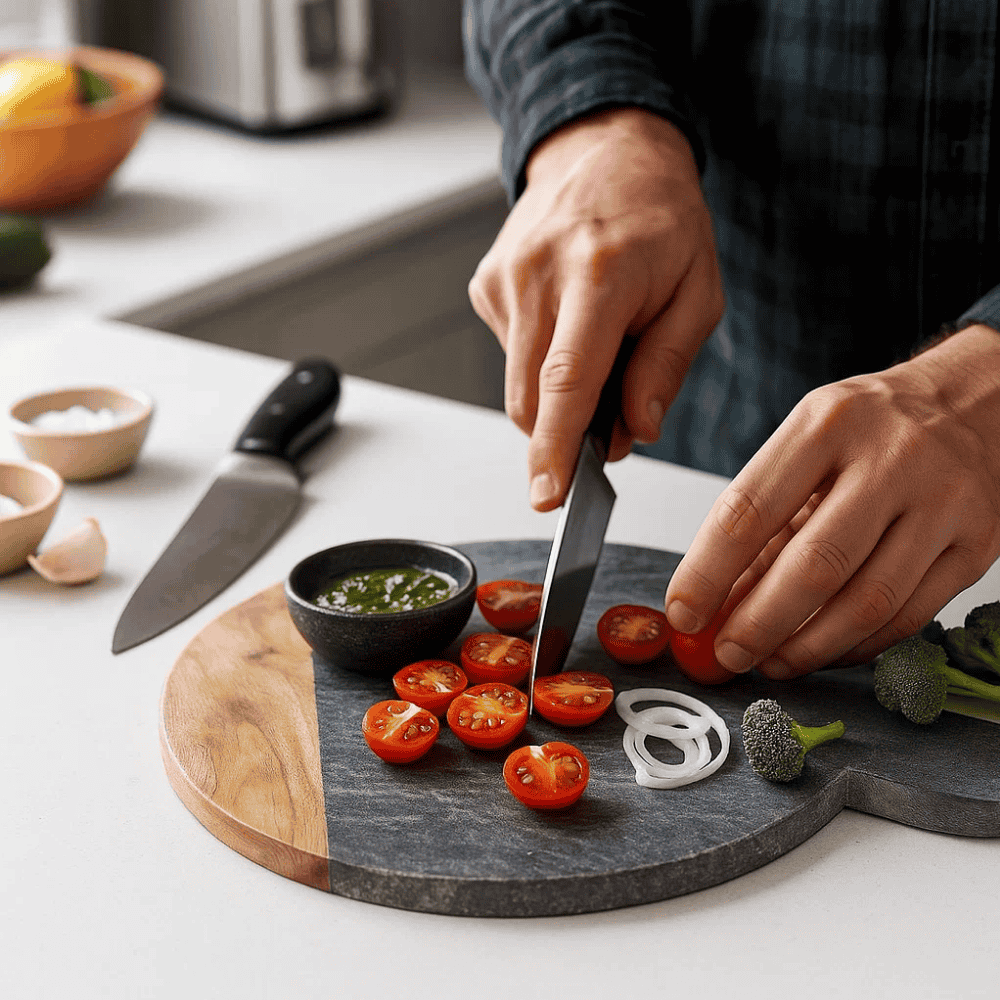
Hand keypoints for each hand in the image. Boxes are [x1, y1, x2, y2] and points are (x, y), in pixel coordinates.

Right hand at [468, 108, 723, 510]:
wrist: (605, 151)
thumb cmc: (660, 220)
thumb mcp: (697, 291)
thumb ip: (666, 366)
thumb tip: (635, 430)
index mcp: (599, 274)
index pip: (568, 379)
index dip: (555, 445)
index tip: (547, 495)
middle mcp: (539, 275)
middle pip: (531, 396)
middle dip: (564, 433)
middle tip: (612, 417)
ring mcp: (505, 279)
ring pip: (519, 384)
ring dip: (557, 395)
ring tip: (599, 346)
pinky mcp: (487, 285)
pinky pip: (512, 355)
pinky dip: (542, 362)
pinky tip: (569, 320)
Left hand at [664, 323, 999, 677]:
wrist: (974, 402)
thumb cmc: (873, 427)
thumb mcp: (805, 446)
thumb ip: (763, 522)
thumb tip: (714, 601)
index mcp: (826, 424)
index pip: (750, 509)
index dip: (708, 572)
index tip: (683, 613)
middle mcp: (890, 459)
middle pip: (814, 564)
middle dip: (759, 623)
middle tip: (726, 653)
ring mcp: (942, 503)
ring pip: (867, 602)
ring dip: (807, 647)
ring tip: (770, 662)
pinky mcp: (977, 545)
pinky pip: (908, 616)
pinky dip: (856, 646)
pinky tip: (823, 651)